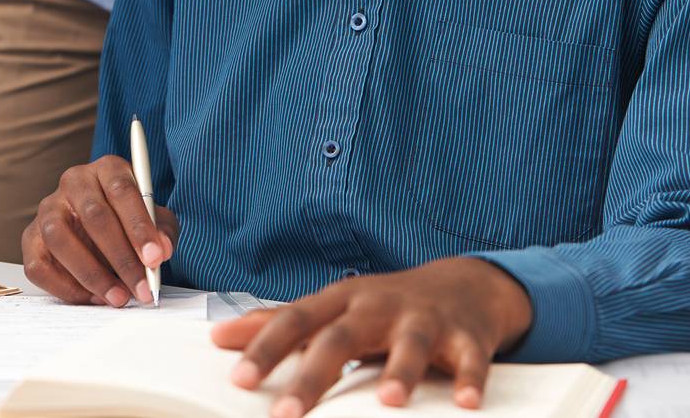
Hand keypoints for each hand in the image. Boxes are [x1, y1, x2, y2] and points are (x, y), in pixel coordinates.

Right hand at [21, 155, 177, 307]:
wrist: (103, 232)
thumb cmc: (130, 223)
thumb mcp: (156, 221)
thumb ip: (162, 233)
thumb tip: (160, 251)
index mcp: (107, 169)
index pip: (121, 190)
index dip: (139, 226)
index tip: (155, 258)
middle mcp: (73, 182)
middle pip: (93, 216)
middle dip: (121, 257)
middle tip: (140, 287)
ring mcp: (48, 209)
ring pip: (60, 239)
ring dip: (91, 274)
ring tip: (117, 297)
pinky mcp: (31, 238)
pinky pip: (39, 265)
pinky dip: (66, 287)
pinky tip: (92, 298)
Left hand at [211, 257, 532, 415]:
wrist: (463, 284)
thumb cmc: (384, 305)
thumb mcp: (332, 308)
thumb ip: (279, 324)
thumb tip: (218, 337)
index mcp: (341, 300)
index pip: (294, 321)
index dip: (265, 348)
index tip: (238, 378)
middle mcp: (378, 306)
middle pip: (340, 337)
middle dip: (313, 375)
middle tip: (287, 413)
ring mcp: (424, 319)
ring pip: (410, 342)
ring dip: (400, 370)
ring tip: (389, 400)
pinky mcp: (466, 336)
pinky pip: (471, 358)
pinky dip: (470, 379)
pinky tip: (466, 402)